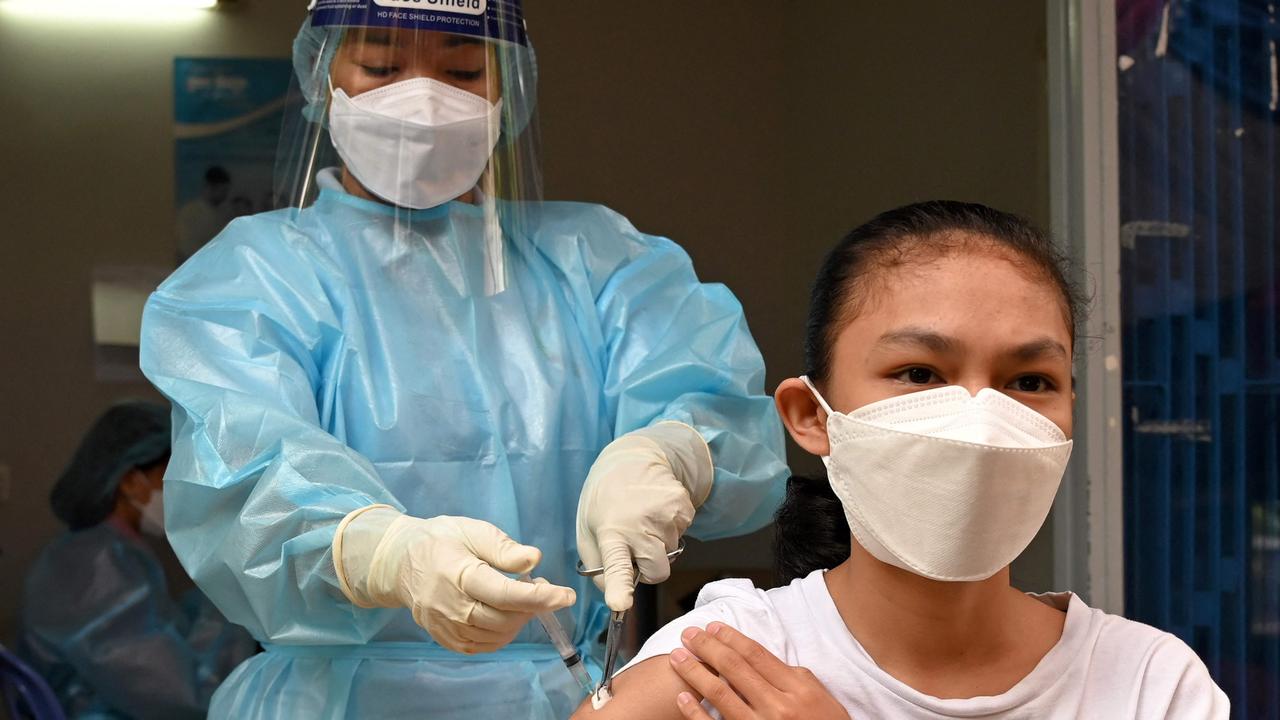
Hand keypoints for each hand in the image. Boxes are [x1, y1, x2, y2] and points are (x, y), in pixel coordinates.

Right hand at [334, 507, 575, 653]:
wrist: (399, 561)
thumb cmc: (441, 540)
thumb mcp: (472, 530)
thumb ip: (503, 548)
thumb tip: (533, 559)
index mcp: (459, 574)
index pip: (505, 594)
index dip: (540, 598)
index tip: (566, 595)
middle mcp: (450, 606)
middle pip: (504, 619)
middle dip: (533, 607)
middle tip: (541, 587)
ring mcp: (445, 626)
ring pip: (496, 635)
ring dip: (519, 619)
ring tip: (520, 597)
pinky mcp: (445, 638)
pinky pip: (483, 645)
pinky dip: (503, 633)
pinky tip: (506, 614)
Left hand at [576, 423, 712, 610]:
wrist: (632, 458)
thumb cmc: (604, 499)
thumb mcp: (587, 530)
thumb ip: (598, 566)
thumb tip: (616, 597)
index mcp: (611, 531)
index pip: (615, 565)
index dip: (619, 587)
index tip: (620, 603)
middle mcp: (640, 525)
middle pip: (656, 572)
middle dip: (647, 569)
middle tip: (634, 547)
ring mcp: (666, 515)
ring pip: (670, 554)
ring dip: (658, 545)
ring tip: (643, 519)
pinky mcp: (684, 508)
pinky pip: (682, 536)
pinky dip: (670, 530)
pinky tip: (656, 512)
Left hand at [668, 622, 851, 719]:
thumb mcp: (818, 697)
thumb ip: (791, 676)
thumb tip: (760, 657)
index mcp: (797, 690)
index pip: (756, 655)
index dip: (731, 637)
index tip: (713, 627)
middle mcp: (778, 708)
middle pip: (734, 668)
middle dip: (707, 647)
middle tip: (689, 634)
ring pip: (720, 694)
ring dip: (694, 672)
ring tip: (678, 657)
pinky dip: (696, 711)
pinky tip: (683, 697)